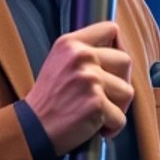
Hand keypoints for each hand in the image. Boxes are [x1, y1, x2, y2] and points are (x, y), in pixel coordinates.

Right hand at [24, 22, 133, 156]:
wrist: (32, 130)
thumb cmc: (48, 101)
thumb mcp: (59, 62)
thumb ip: (84, 52)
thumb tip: (117, 50)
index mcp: (71, 44)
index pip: (110, 29)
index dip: (118, 47)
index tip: (113, 66)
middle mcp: (81, 57)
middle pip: (125, 61)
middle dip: (121, 83)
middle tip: (105, 98)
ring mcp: (90, 79)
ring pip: (127, 91)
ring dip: (117, 108)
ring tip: (97, 114)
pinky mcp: (96, 103)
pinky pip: (121, 118)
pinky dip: (112, 128)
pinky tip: (95, 128)